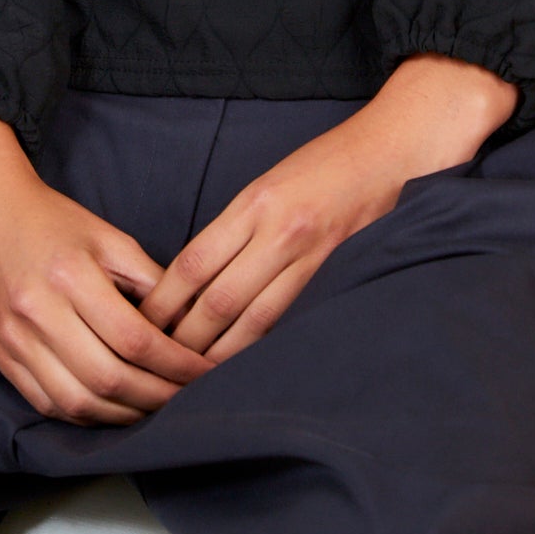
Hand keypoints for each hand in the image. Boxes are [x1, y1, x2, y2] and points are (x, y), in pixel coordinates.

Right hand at [0, 117, 216, 425]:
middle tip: (187, 399)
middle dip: (155, 397)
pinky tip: (110, 409)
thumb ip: (149, 279)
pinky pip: (46, 403)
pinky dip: (83, 415)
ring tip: (154, 409)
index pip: (134, 338)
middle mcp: (38, 312)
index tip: (202, 371)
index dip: (173, 363)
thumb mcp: (108, 236)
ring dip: (122, 415)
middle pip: (107, 378)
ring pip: (76, 401)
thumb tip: (190, 322)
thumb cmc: (52, 221)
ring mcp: (14, 339)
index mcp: (71, 275)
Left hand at [138, 54, 518, 362]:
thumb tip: (194, 278)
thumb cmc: (327, 165)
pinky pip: (291, 321)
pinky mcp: (336, 274)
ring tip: (191, 382)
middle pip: (216, 301)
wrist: (393, 151)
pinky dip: (262, 348)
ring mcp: (310, 257)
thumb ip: (236, 228)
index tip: (141, 325)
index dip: (163, 302)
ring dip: (218, 356)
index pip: (193, 263)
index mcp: (253, 203)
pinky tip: (244, 369)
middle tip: (155, 367)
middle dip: (182, 340)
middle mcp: (278, 231)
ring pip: (252, 322)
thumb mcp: (269, 184)